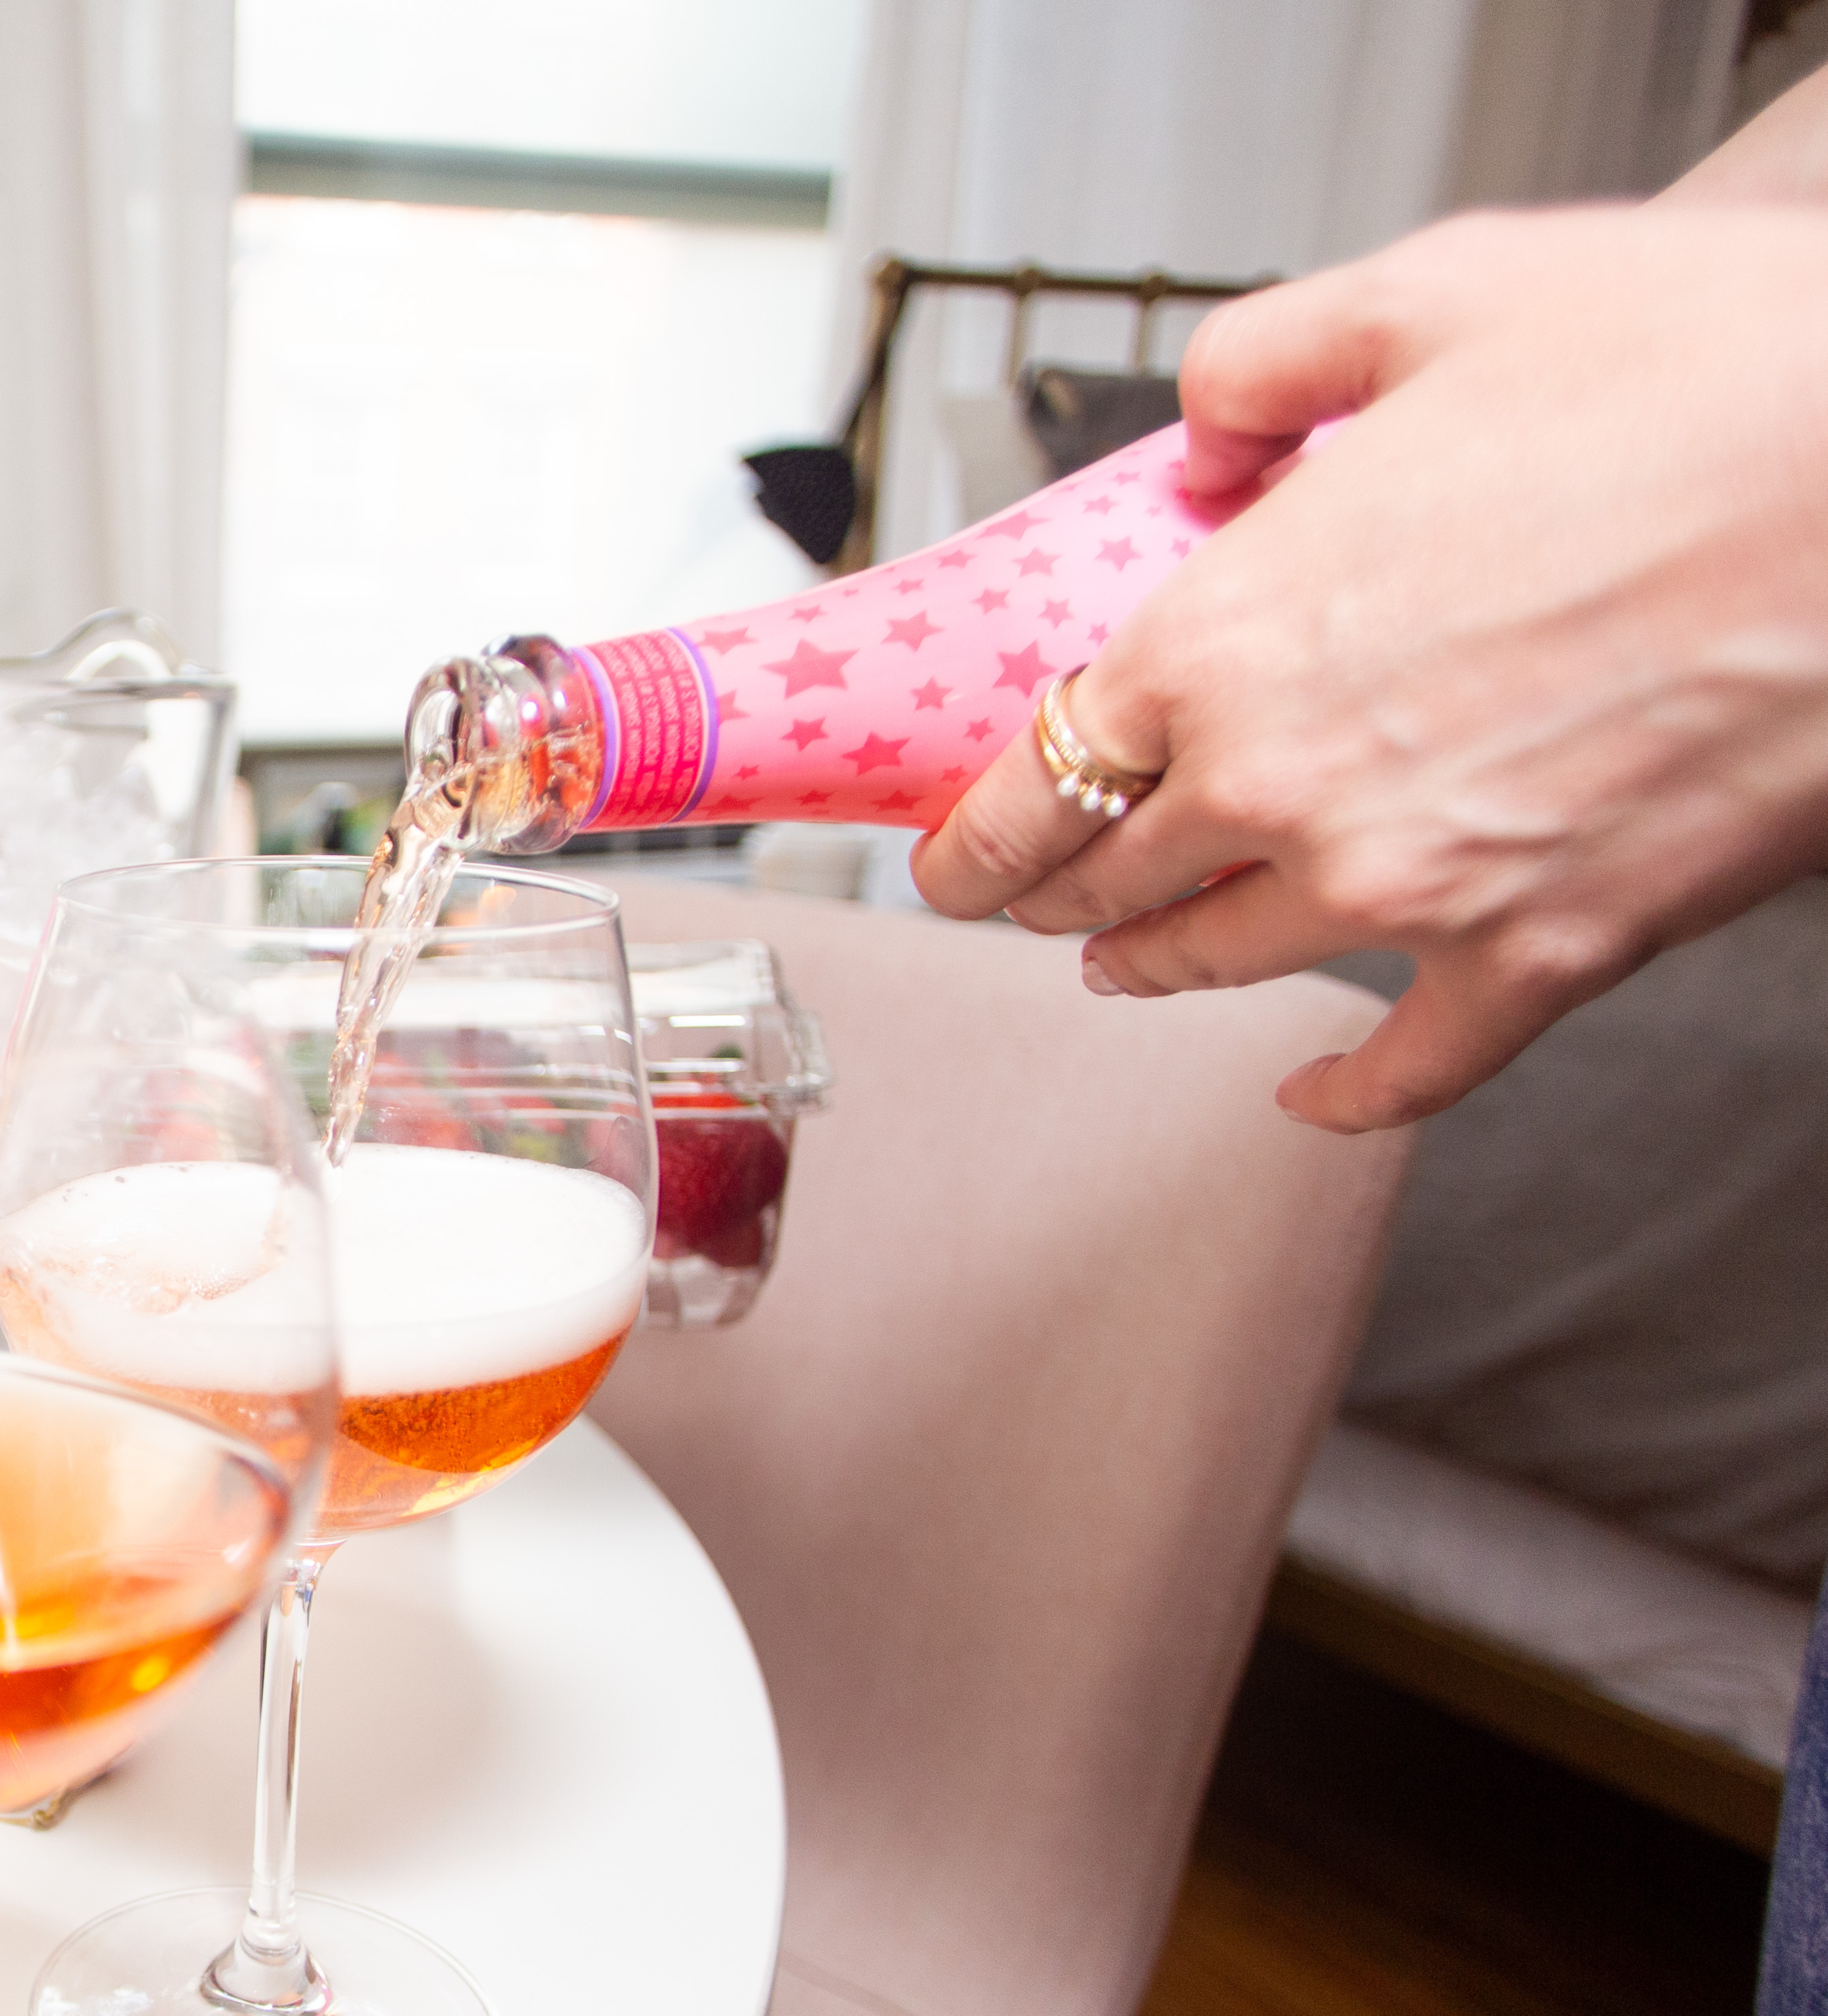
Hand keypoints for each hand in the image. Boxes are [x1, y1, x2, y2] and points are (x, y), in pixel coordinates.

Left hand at [908, 204, 1827, 1130]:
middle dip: (1050, 889)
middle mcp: (1285, 787)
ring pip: (1223, 963)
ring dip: (1154, 966)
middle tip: (1028, 894)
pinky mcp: (1545, 952)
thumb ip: (1273, 358)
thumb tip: (1208, 425)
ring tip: (1128, 957)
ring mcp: (1412, 889)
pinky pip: (1411, 1067)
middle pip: (1109, 877)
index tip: (946, 854)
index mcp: (1223, 639)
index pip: (1033, 778)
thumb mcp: (1438, 293)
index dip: (970, 833)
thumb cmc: (1698, 376)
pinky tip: (1310, 1093)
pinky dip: (1347, 1094)